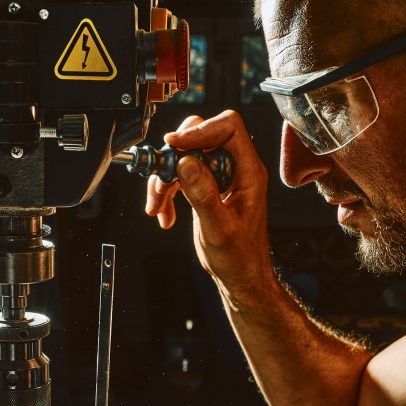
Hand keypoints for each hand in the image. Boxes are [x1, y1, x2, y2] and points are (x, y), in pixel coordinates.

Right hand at [145, 110, 274, 301]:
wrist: (240, 277)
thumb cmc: (241, 258)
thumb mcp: (220, 229)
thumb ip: (204, 195)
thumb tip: (187, 163)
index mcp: (248, 172)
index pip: (228, 129)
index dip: (201, 131)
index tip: (175, 144)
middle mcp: (235, 169)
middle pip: (202, 137)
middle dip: (176, 156)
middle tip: (162, 177)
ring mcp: (219, 178)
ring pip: (185, 158)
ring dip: (165, 179)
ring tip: (157, 205)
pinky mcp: (205, 188)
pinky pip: (180, 176)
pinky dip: (166, 193)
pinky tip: (163, 214)